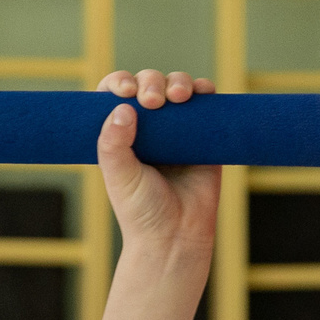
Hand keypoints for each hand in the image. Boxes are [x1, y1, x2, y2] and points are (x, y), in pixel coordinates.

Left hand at [97, 68, 219, 260]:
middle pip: (148, 85)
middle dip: (150, 83)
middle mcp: (149, 128)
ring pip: (177, 88)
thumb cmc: (141, 211)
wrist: (176, 237)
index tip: (125, 92)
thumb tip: (123, 106)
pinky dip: (205, 91)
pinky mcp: (204, 138)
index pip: (116, 95)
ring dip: (177, 82)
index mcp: (121, 133)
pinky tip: (201, 91)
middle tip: (152, 102)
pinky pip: (206, 105)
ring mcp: (177, 130)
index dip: (119, 83)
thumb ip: (114, 143)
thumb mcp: (119, 176)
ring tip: (177, 96)